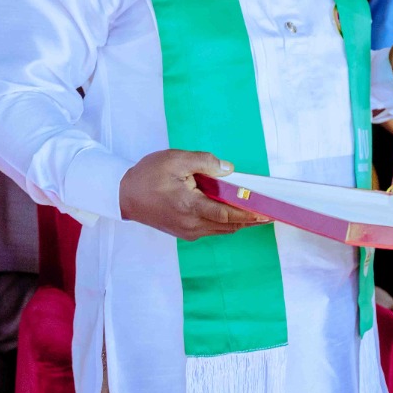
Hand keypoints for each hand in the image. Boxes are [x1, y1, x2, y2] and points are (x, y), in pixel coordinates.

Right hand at [118, 149, 267, 240]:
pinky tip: (233, 212)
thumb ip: (205, 162)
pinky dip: (225, 222)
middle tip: (270, 213)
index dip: (249, 214)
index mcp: (189, 206)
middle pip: (228, 225)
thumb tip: (229, 169)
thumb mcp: (175, 160)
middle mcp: (190, 224)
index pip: (226, 214)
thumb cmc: (147, 176)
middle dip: (250, 220)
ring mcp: (187, 231)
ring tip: (257, 213)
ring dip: (238, 222)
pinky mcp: (184, 232)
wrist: (122, 195)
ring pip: (221, 229)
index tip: (267, 212)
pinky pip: (211, 229)